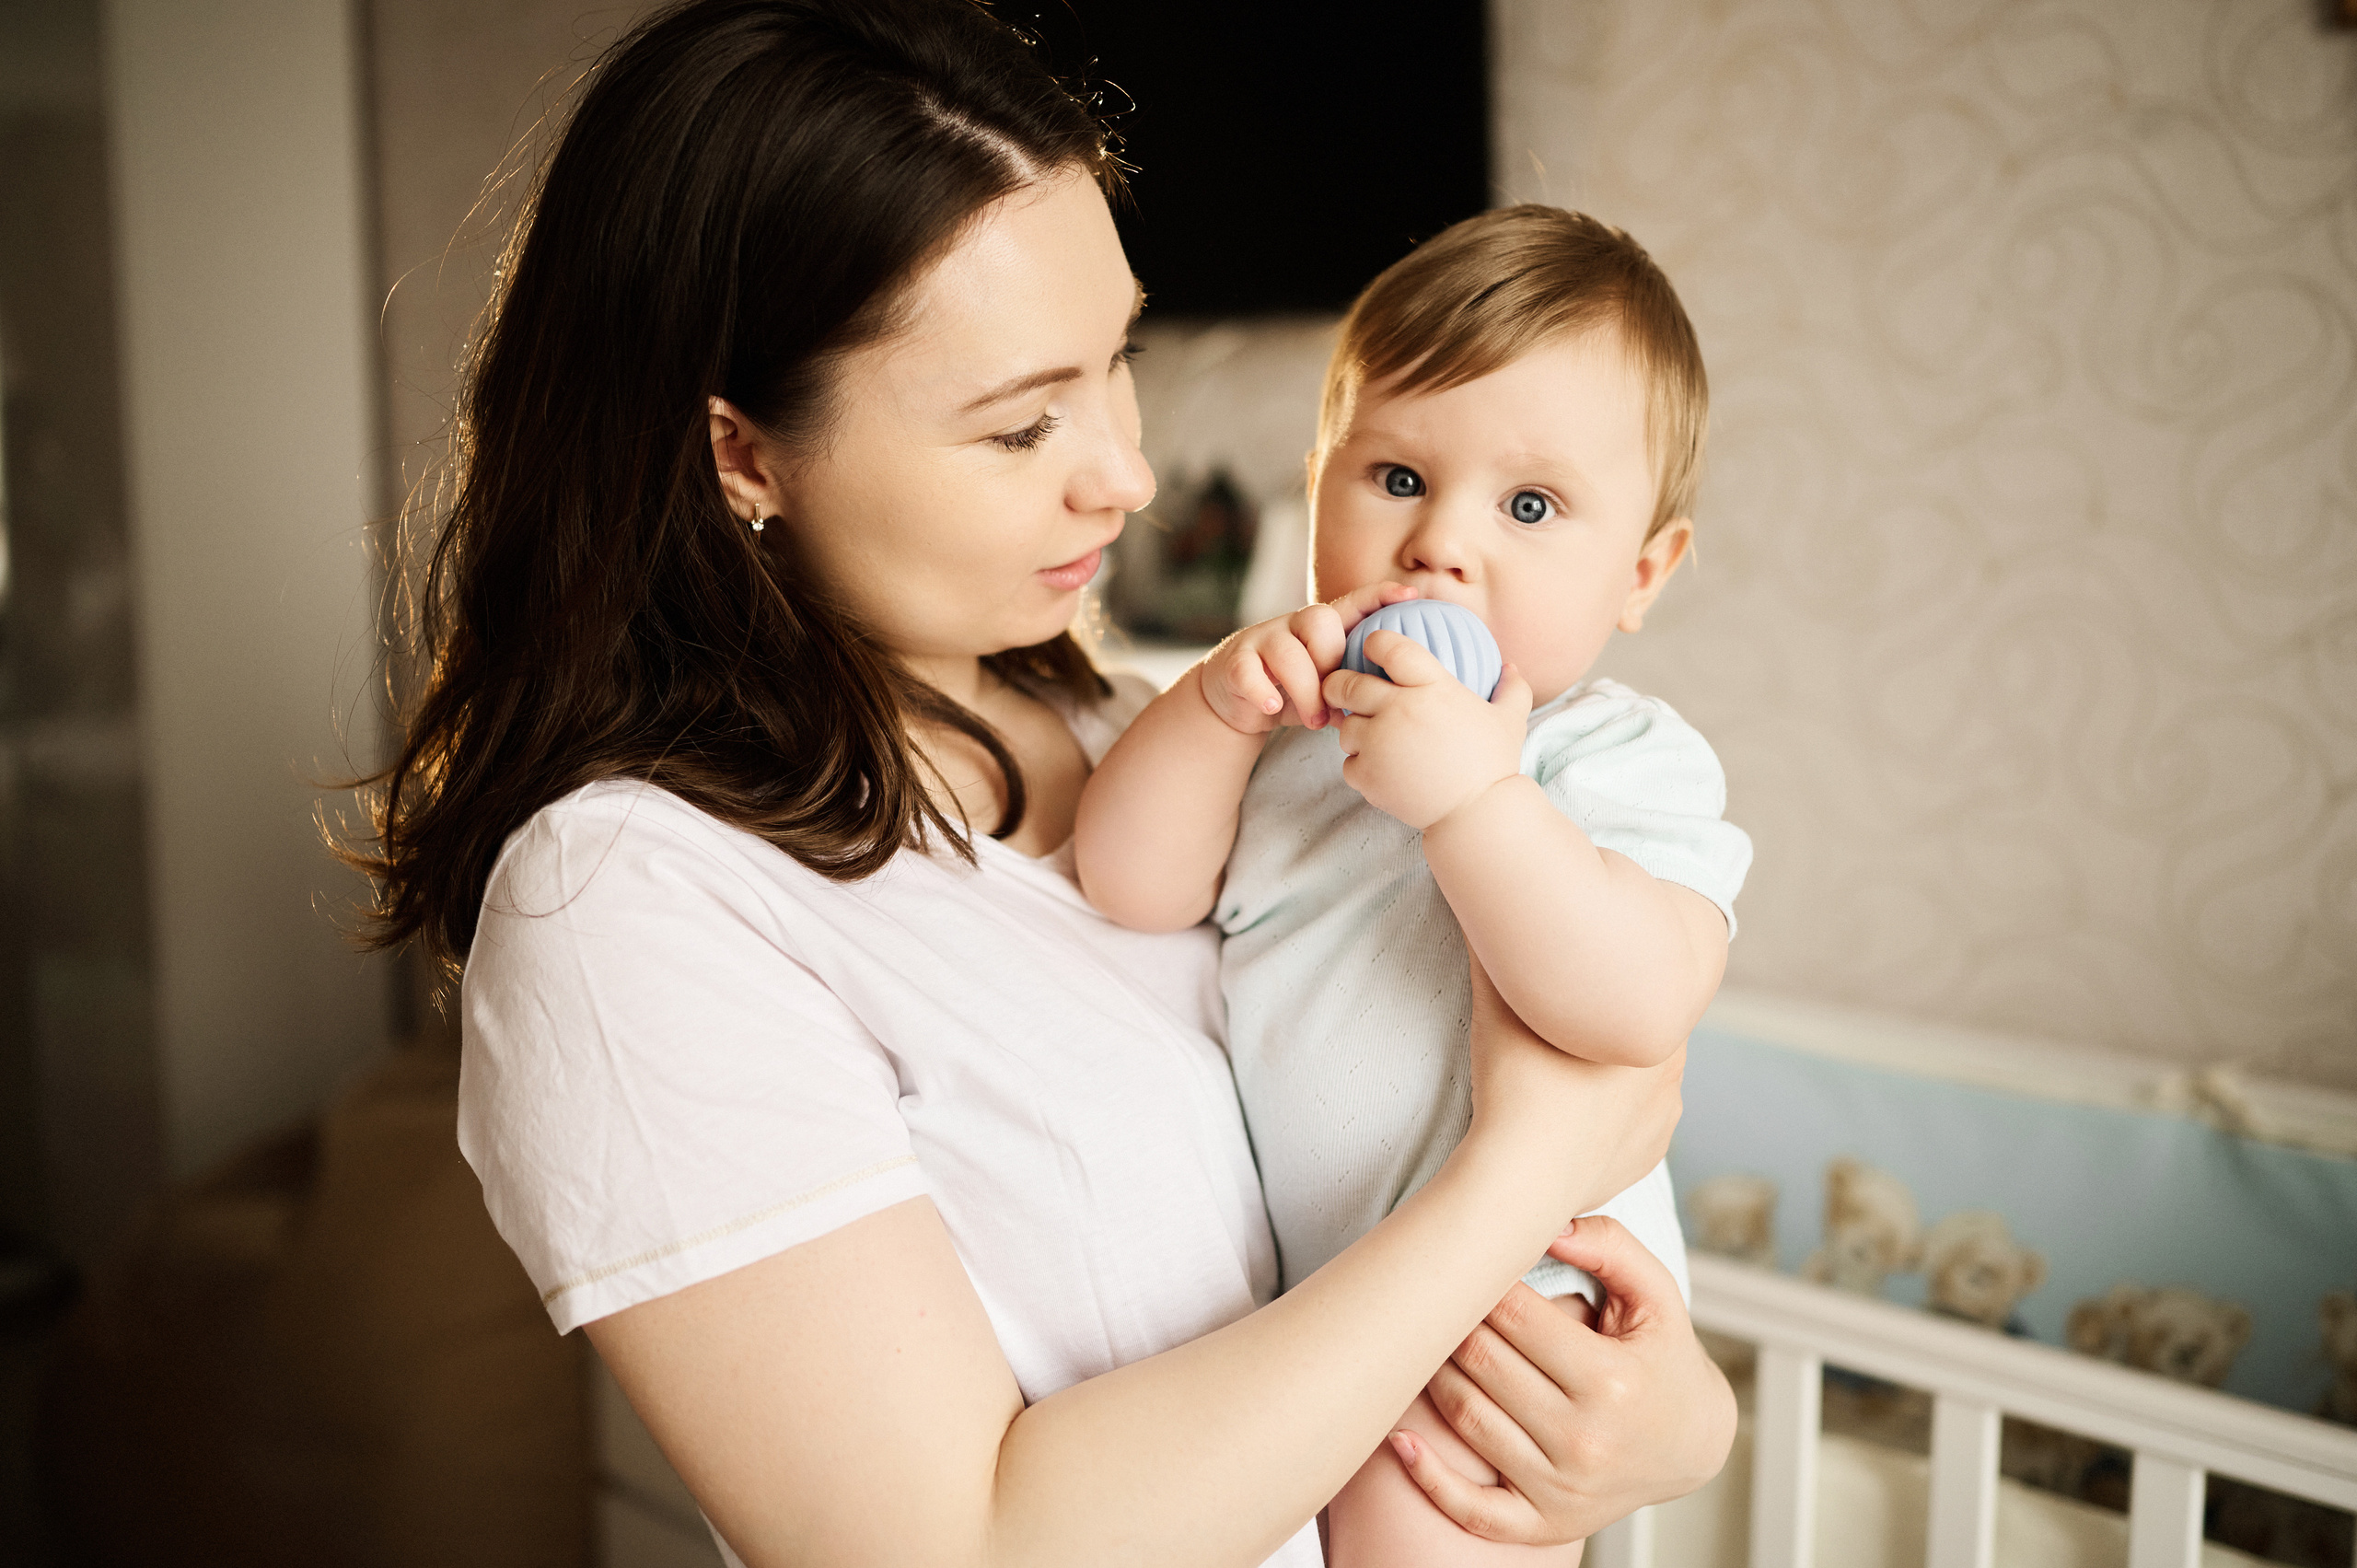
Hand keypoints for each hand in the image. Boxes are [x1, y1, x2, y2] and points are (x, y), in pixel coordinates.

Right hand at [1195, 582, 1418, 736]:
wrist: (1235, 701)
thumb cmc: (1291, 691)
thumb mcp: (1326, 684)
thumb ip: (1351, 683)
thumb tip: (1389, 701)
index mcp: (1322, 629)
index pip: (1353, 603)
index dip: (1380, 595)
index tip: (1410, 597)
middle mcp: (1292, 626)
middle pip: (1319, 620)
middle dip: (1331, 660)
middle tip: (1335, 703)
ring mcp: (1262, 641)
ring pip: (1287, 651)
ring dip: (1305, 690)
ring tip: (1314, 722)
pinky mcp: (1235, 663)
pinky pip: (1248, 671)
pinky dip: (1263, 691)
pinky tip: (1273, 708)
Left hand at [1322, 632, 1533, 829]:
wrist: (1478, 814)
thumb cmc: (1494, 764)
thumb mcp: (1511, 721)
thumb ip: (1512, 689)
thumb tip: (1511, 666)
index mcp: (1432, 687)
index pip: (1390, 647)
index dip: (1376, 643)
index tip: (1372, 647)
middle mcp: (1399, 709)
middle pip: (1348, 684)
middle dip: (1338, 684)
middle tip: (1340, 688)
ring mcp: (1379, 742)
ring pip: (1346, 726)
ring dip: (1355, 730)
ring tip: (1372, 739)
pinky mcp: (1368, 774)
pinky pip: (1349, 762)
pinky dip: (1360, 767)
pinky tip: (1381, 770)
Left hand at [1399, 1217, 1736, 1543]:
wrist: (1693, 1445)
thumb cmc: (1663, 1358)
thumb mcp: (1657, 1295)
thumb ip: (1610, 1247)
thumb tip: (1548, 1223)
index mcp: (1612, 1380)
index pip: (1517, 1317)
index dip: (1483, 1281)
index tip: (1467, 1260)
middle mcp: (1585, 1439)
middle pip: (1483, 1362)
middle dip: (1452, 1319)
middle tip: (1435, 1292)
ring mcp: (1560, 1487)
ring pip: (1466, 1416)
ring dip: (1431, 1372)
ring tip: (1422, 1340)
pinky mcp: (1542, 1522)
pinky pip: (1471, 1509)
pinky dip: (1427, 1477)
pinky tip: (1398, 1438)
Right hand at [1462, 957, 1681, 1212]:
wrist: (1521, 1177)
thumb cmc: (1513, 1082)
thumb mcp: (1499, 1000)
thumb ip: (1497, 950)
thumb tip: (1487, 906)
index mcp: (1651, 1023)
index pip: (1637, 984)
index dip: (1604, 981)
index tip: (1571, 988)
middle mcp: (1672, 1069)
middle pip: (1639, 1029)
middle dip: (1608, 1026)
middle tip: (1561, 1027)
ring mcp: (1663, 1118)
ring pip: (1640, 1079)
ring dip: (1611, 1074)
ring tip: (1562, 1076)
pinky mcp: (1647, 1156)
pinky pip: (1633, 1124)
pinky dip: (1609, 1118)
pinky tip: (1572, 1115)